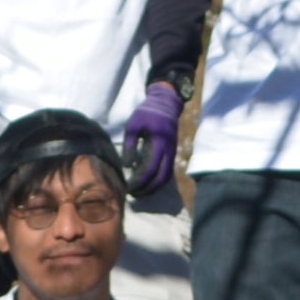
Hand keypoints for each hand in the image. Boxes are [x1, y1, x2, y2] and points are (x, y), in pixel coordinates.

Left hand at [118, 79, 185, 197]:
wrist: (166, 104)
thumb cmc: (146, 114)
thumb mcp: (133, 126)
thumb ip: (129, 146)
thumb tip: (127, 166)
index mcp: (159, 144)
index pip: (150, 169)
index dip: (139, 181)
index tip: (128, 187)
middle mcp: (169, 151)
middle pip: (161, 178)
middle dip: (147, 189)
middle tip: (133, 195)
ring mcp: (173, 153)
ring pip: (166, 177)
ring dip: (154, 188)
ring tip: (140, 193)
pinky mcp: (172, 153)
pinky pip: (168, 172)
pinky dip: (159, 181)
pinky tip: (148, 184)